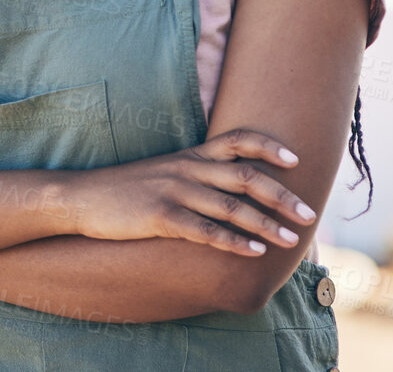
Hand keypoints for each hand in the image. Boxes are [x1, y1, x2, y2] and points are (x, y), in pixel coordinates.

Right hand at [59, 128, 317, 257]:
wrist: (83, 197)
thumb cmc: (129, 188)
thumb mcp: (166, 170)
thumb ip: (199, 174)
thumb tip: (235, 187)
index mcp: (192, 155)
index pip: (238, 140)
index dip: (269, 146)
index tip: (296, 159)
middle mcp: (188, 169)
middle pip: (246, 176)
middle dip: (281, 195)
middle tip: (309, 213)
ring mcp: (175, 192)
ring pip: (231, 206)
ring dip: (265, 224)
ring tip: (290, 239)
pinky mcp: (160, 217)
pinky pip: (204, 230)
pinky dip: (233, 241)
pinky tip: (253, 251)